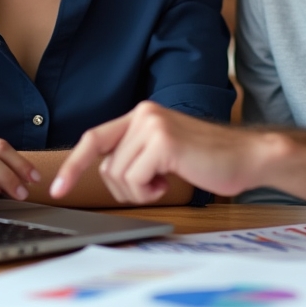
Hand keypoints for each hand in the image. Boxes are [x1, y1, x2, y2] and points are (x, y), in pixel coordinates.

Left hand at [50, 102, 270, 204]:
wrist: (247, 157)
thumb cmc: (209, 160)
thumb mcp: (164, 152)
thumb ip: (136, 153)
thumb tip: (107, 173)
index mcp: (141, 115)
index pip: (94, 138)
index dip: (74, 165)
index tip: (59, 188)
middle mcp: (143, 114)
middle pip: (107, 167)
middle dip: (125, 188)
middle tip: (155, 184)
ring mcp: (153, 125)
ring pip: (119, 176)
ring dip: (140, 191)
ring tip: (167, 180)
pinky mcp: (163, 142)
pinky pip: (134, 180)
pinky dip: (150, 191)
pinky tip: (171, 181)